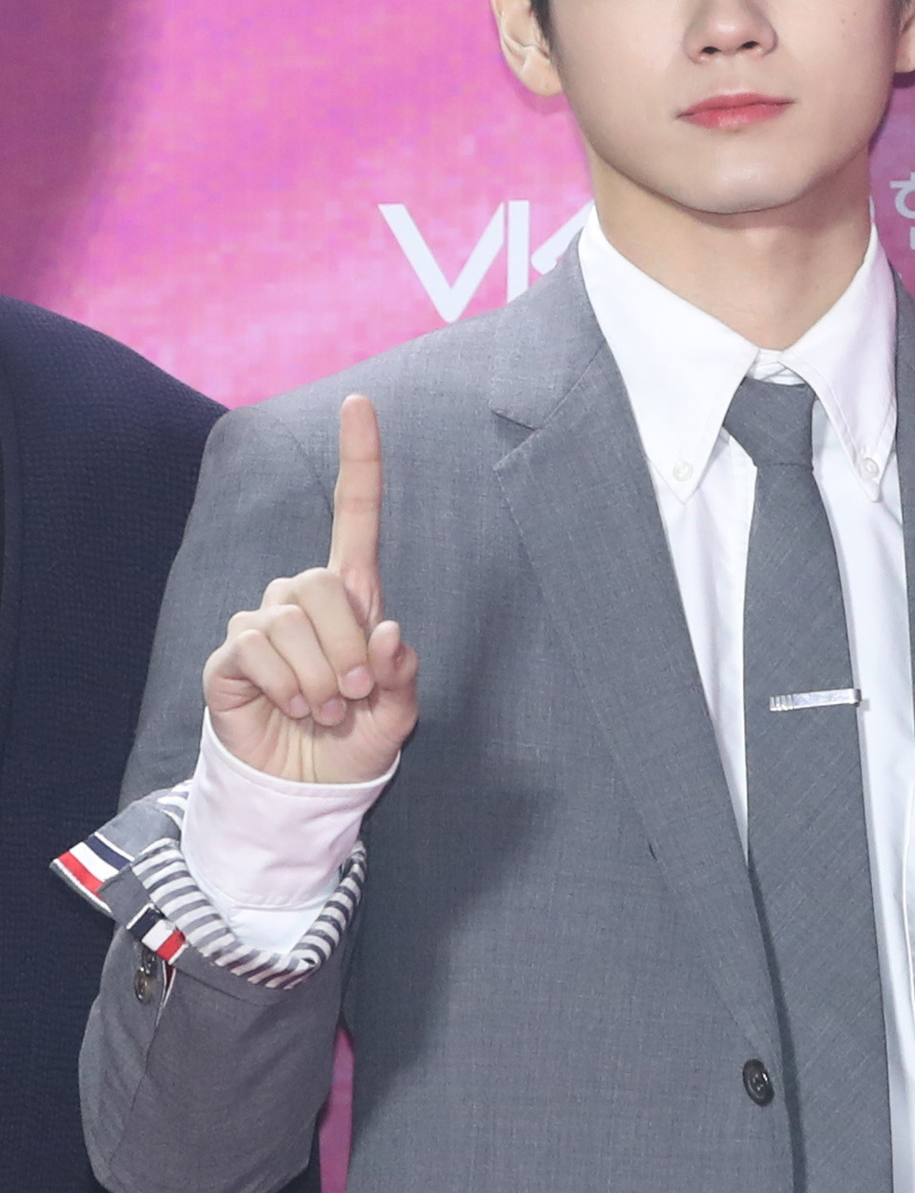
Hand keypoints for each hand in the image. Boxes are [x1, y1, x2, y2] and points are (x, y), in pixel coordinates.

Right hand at [203, 395, 418, 781]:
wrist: (307, 789)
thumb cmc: (357, 741)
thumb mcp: (399, 714)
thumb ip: (403, 676)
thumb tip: (387, 633)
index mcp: (353, 597)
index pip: (354, 514)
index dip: (359, 459)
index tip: (359, 403)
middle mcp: (304, 598)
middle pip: (322, 582)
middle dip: (347, 647)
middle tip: (355, 694)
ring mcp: (262, 623)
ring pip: (290, 620)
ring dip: (318, 677)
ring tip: (325, 711)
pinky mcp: (231, 655)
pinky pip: (255, 647)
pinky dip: (285, 685)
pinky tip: (292, 708)